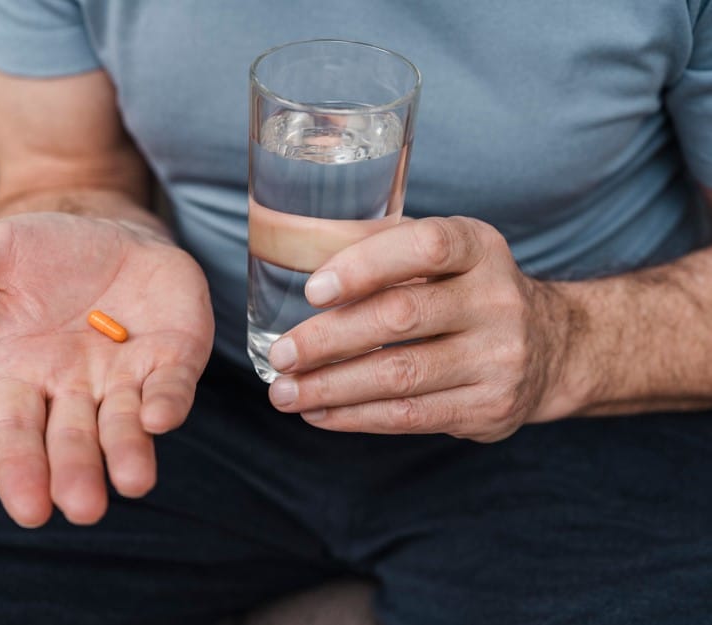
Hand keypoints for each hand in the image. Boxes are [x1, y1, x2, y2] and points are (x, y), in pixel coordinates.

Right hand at [0, 212, 213, 525]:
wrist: (108, 230)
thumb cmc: (42, 253)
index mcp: (21, 376)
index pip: (14, 432)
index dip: (20, 470)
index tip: (29, 510)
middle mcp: (74, 389)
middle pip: (72, 440)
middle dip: (77, 472)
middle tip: (84, 507)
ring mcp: (126, 377)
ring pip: (124, 425)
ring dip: (128, 452)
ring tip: (133, 481)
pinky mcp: (173, 357)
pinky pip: (172, 386)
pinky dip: (169, 402)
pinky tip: (163, 417)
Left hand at [266, 216, 575, 441]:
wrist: (552, 347)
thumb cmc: (468, 292)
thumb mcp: (446, 255)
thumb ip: (386, 249)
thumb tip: (297, 260)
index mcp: (479, 247)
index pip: (424, 247)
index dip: (364, 266)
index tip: (313, 291)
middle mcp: (498, 299)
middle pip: (401, 317)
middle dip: (328, 339)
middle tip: (281, 355)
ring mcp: (500, 358)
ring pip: (401, 376)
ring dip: (332, 388)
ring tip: (285, 393)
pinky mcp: (492, 407)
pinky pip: (410, 418)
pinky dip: (356, 417)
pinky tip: (320, 413)